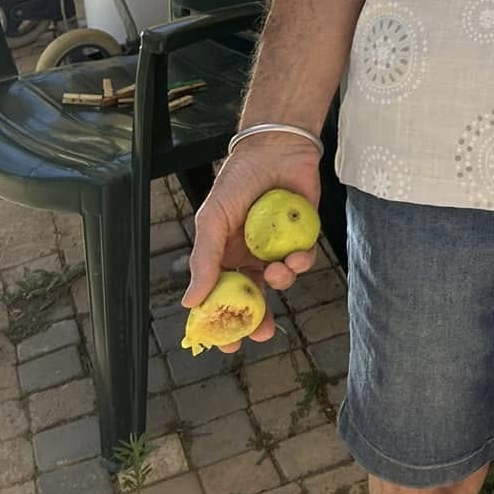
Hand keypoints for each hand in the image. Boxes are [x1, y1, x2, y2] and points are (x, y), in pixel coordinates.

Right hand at [182, 134, 322, 351]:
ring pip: (280, 280)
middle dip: (259, 319)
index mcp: (225, 254)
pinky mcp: (302, 235)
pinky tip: (295, 256)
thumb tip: (191, 301)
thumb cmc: (238, 180)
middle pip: (255, 297)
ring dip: (281, 282)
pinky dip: (301, 262)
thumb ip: (204, 260)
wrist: (276, 148)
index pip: (222, 295)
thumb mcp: (212, 220)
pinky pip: (303, 260)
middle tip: (263, 332)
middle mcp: (251, 255)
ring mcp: (277, 246)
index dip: (225, 321)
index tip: (228, 344)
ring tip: (277, 270)